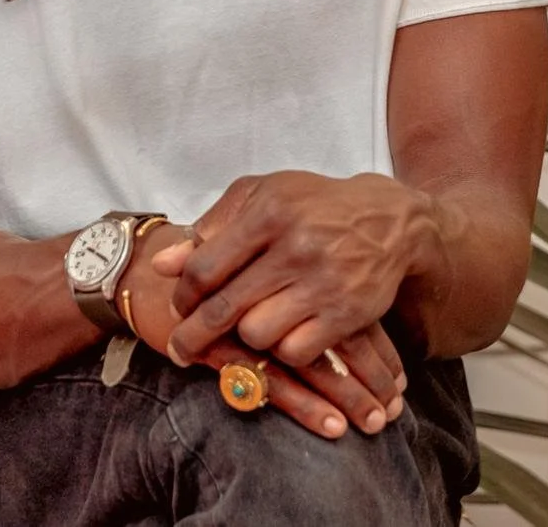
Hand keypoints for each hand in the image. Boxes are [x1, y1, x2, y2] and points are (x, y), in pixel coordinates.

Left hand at [120, 225, 403, 439]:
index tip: (178, 306)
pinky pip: (295, 350)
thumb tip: (162, 265)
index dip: (184, 293)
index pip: (206, 266)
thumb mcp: (261, 196)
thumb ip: (211, 227)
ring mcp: (322, 283)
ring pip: (258, 334)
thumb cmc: (311, 205)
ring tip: (247, 326)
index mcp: (268, 212)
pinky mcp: (347, 314)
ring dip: (247, 336)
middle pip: (226, 307)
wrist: (386, 219)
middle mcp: (294, 247)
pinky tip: (283, 334)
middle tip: (180, 349)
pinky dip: (283, 348)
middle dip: (194, 335)